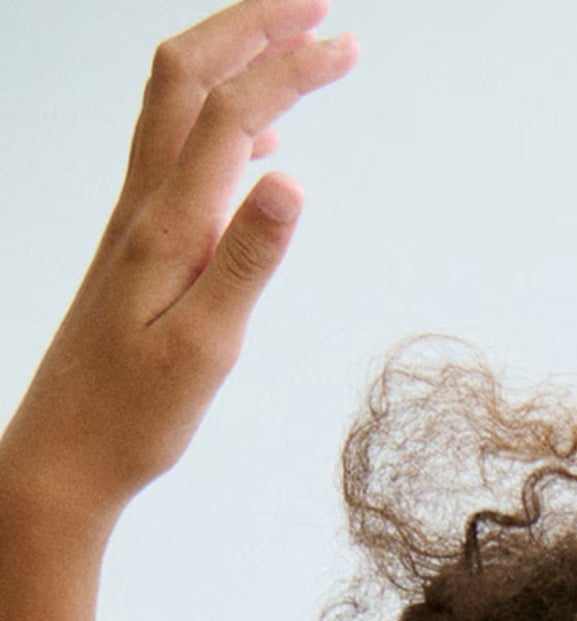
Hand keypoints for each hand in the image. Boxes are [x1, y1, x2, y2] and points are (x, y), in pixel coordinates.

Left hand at [0, 0, 357, 531]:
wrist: (63, 454)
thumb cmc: (132, 417)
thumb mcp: (203, 348)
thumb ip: (247, 261)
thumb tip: (291, 180)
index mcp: (166, 226)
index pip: (233, 114)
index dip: (289, 66)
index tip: (347, 43)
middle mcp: (143, 206)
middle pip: (188, 75)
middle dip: (252, 27)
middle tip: (317, 6)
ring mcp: (136, 221)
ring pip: (175, 104)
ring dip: (230, 58)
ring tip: (290, 43)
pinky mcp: (138, 245)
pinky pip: (176, 151)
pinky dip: (221, 120)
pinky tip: (259, 143)